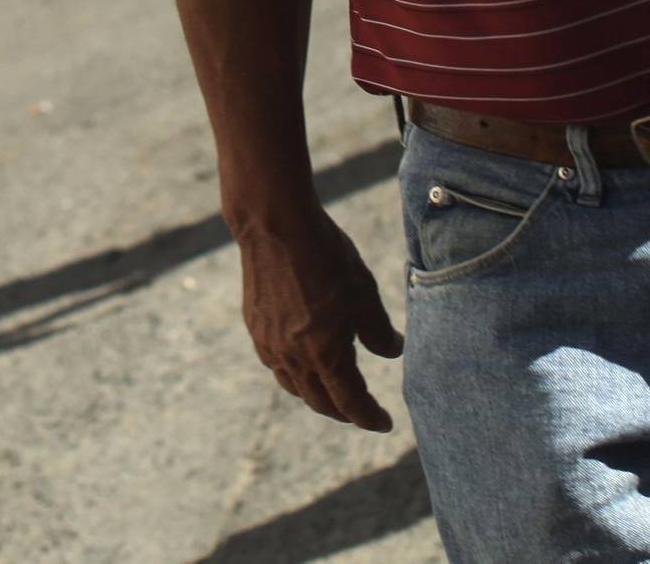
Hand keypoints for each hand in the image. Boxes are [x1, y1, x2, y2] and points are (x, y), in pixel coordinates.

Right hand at [237, 208, 402, 429]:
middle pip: (320, 402)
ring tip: (335, 391)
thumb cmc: (326, 255)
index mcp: (324, 354)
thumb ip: (378, 330)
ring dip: (318, 395)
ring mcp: (269, 345)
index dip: (369, 416)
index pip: (350, 401)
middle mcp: (293, 358)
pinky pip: (278, 365)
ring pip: (295, 387)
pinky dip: (296, 373)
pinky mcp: (256, 328)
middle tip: (362, 412)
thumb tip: (393, 351)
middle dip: (344, 412)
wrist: (275, 225)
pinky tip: (305, 360)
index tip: (385, 423)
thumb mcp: (364, 291)